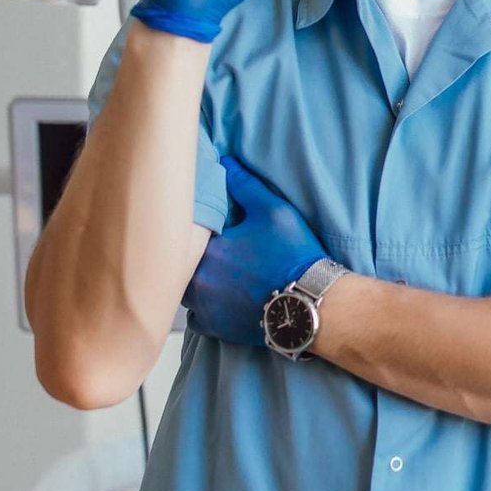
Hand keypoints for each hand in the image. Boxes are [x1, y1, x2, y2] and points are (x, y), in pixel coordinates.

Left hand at [182, 157, 327, 346]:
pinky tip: (221, 299)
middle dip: (193, 257)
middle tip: (217, 251)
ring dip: (197, 283)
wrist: (310, 304)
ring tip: (218, 275)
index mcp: (207, 250)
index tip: (212, 228)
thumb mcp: (273, 210)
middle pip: (180, 264)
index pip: (184, 235)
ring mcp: (204, 307)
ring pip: (186, 291)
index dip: (195, 230)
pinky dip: (205, 308)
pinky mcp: (215, 328)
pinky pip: (196, 318)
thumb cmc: (293, 256)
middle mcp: (197, 280)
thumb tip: (224, 162)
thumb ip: (244, 185)